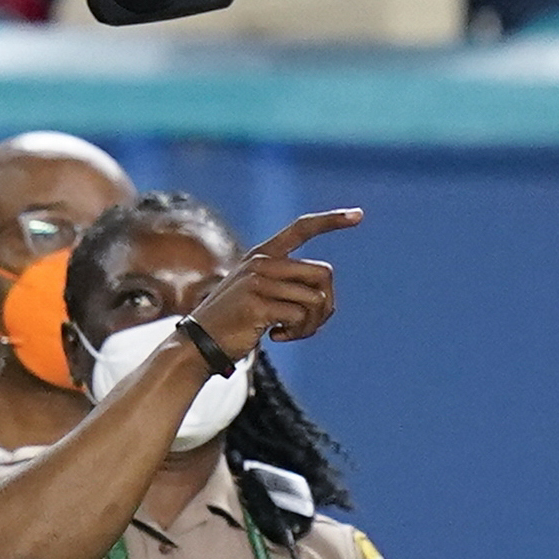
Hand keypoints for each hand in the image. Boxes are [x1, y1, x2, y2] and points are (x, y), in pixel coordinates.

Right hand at [185, 208, 361, 360]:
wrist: (200, 344)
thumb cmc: (237, 321)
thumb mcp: (261, 294)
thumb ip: (289, 285)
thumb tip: (325, 295)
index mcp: (262, 255)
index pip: (301, 228)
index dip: (331, 220)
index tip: (359, 214)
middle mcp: (260, 262)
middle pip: (324, 273)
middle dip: (327, 305)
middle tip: (310, 324)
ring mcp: (257, 281)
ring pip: (316, 299)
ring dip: (311, 324)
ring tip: (289, 331)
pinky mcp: (257, 304)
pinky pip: (301, 317)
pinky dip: (297, 332)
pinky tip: (276, 337)